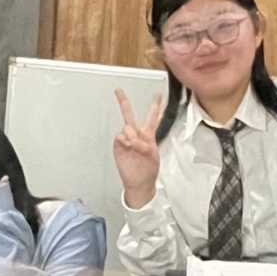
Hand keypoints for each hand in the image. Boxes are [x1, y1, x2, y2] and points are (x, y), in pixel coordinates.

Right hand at [113, 89, 162, 207]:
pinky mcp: (118, 146)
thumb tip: (133, 139)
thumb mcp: (153, 157)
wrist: (139, 183)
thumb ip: (145, 145)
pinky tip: (128, 146)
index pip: (153, 118)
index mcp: (149, 136)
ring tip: (135, 145)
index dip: (156, 106)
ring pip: (127, 126)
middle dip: (123, 103)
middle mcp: (137, 136)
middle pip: (130, 116)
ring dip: (132, 134)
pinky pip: (119, 137)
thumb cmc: (148, 171)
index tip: (158, 95)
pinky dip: (125, 141)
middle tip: (118, 92)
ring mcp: (126, 141)